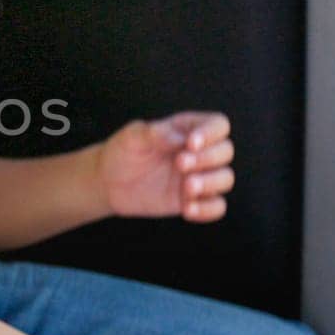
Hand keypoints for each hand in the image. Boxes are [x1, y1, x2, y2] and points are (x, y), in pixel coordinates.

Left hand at [93, 112, 233, 222]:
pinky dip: (208, 210)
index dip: (211, 133)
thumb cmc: (122, 152)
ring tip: (187, 187)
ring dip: (211, 183)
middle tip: (179, 164)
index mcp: (188, 129)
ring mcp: (198, 176)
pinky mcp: (193, 199)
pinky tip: (187, 209)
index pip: (218, 125)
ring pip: (225, 178)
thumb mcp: (132, 137)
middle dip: (207, 159)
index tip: (190, 144)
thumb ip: (155, 133)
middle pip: (226, 151)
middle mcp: (199, 152)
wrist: (109, 182)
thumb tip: (181, 138)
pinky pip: (216, 207)